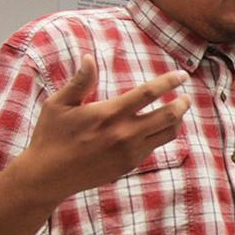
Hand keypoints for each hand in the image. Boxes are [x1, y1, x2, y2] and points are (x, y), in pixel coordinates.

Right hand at [17, 54, 191, 201]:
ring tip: (178, 111)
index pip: (148, 94)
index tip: (182, 76)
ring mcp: (129, 151)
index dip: (168, 83)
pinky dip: (161, 135)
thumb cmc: (51, 136)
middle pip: (167, 116)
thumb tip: (89, 58)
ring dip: (176, 121)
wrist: (48, 176)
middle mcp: (124, 133)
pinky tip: (158, 127)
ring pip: (166, 134)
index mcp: (109, 114)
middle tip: (186, 96)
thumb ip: (80, 82)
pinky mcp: (129, 165)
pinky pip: (154, 147)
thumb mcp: (59, 104)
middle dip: (181, 104)